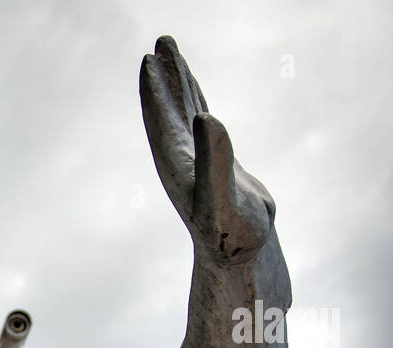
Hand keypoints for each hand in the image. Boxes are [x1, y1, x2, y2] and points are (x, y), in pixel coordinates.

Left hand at [141, 36, 276, 263]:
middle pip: (169, 111)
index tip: (150, 59)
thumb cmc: (233, 236)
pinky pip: (202, 128)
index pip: (162, 120)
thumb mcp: (222, 196)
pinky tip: (197, 98)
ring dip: (180, 85)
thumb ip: (214, 158)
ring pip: (185, 115)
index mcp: (178, 165)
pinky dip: (198, 105)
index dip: (156, 90)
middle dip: (166, 77)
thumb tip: (205, 117)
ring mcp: (198, 162)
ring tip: (173, 54)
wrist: (243, 260)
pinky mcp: (215, 165)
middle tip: (161, 42)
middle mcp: (183, 161)